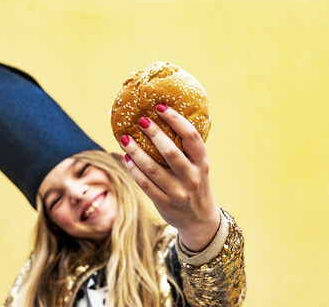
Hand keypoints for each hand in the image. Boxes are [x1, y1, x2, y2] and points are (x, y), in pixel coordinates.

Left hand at [120, 104, 219, 251]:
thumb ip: (186, 150)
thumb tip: (161, 123)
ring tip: (125, 138)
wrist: (200, 220)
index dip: (176, 120)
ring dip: (136, 151)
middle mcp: (192, 177)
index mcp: (203, 163)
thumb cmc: (196, 184)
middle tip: (141, 121)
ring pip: (152, 169)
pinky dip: (133, 169)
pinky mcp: (164, 203)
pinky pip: (145, 184)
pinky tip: (126, 158)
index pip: (192, 137)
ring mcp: (178, 192)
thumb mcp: (199, 167)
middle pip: (170, 152)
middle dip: (154, 134)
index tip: (161, 107)